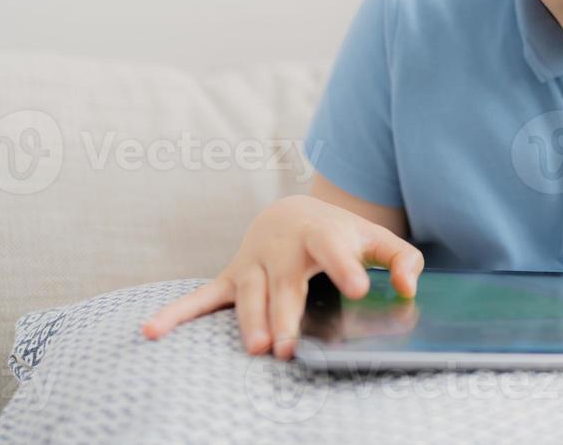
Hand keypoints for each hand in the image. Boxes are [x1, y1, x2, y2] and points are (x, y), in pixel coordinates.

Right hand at [139, 194, 424, 359]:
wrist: (293, 213)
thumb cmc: (341, 234)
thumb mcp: (375, 239)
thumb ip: (403, 259)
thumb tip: (409, 288)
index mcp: (322, 234)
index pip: (335, 249)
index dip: (347, 268)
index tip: (361, 289)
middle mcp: (284, 248)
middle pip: (286, 284)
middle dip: (287, 314)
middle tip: (292, 346)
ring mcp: (253, 263)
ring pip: (250, 295)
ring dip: (251, 321)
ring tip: (259, 349)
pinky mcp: (232, 278)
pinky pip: (202, 297)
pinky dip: (177, 313)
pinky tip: (152, 330)